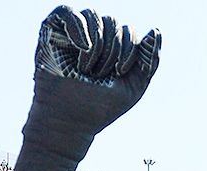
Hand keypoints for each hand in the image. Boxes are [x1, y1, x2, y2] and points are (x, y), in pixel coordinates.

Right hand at [8, 6, 161, 170]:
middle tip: (100, 75)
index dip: (130, 48)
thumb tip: (156, 31)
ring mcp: (70, 34)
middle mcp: (91, 37)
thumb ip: (150, 60)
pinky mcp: (50, 33)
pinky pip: (67, 12)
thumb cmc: (99, 109)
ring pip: (93, 16)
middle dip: (112, 49)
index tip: (120, 72)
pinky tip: (83, 48)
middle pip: (113, 21)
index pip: (128, 31)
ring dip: (97, 44)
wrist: (69, 123)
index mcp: (111, 49)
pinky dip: (78, 28)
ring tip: (87, 69)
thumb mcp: (135, 86)